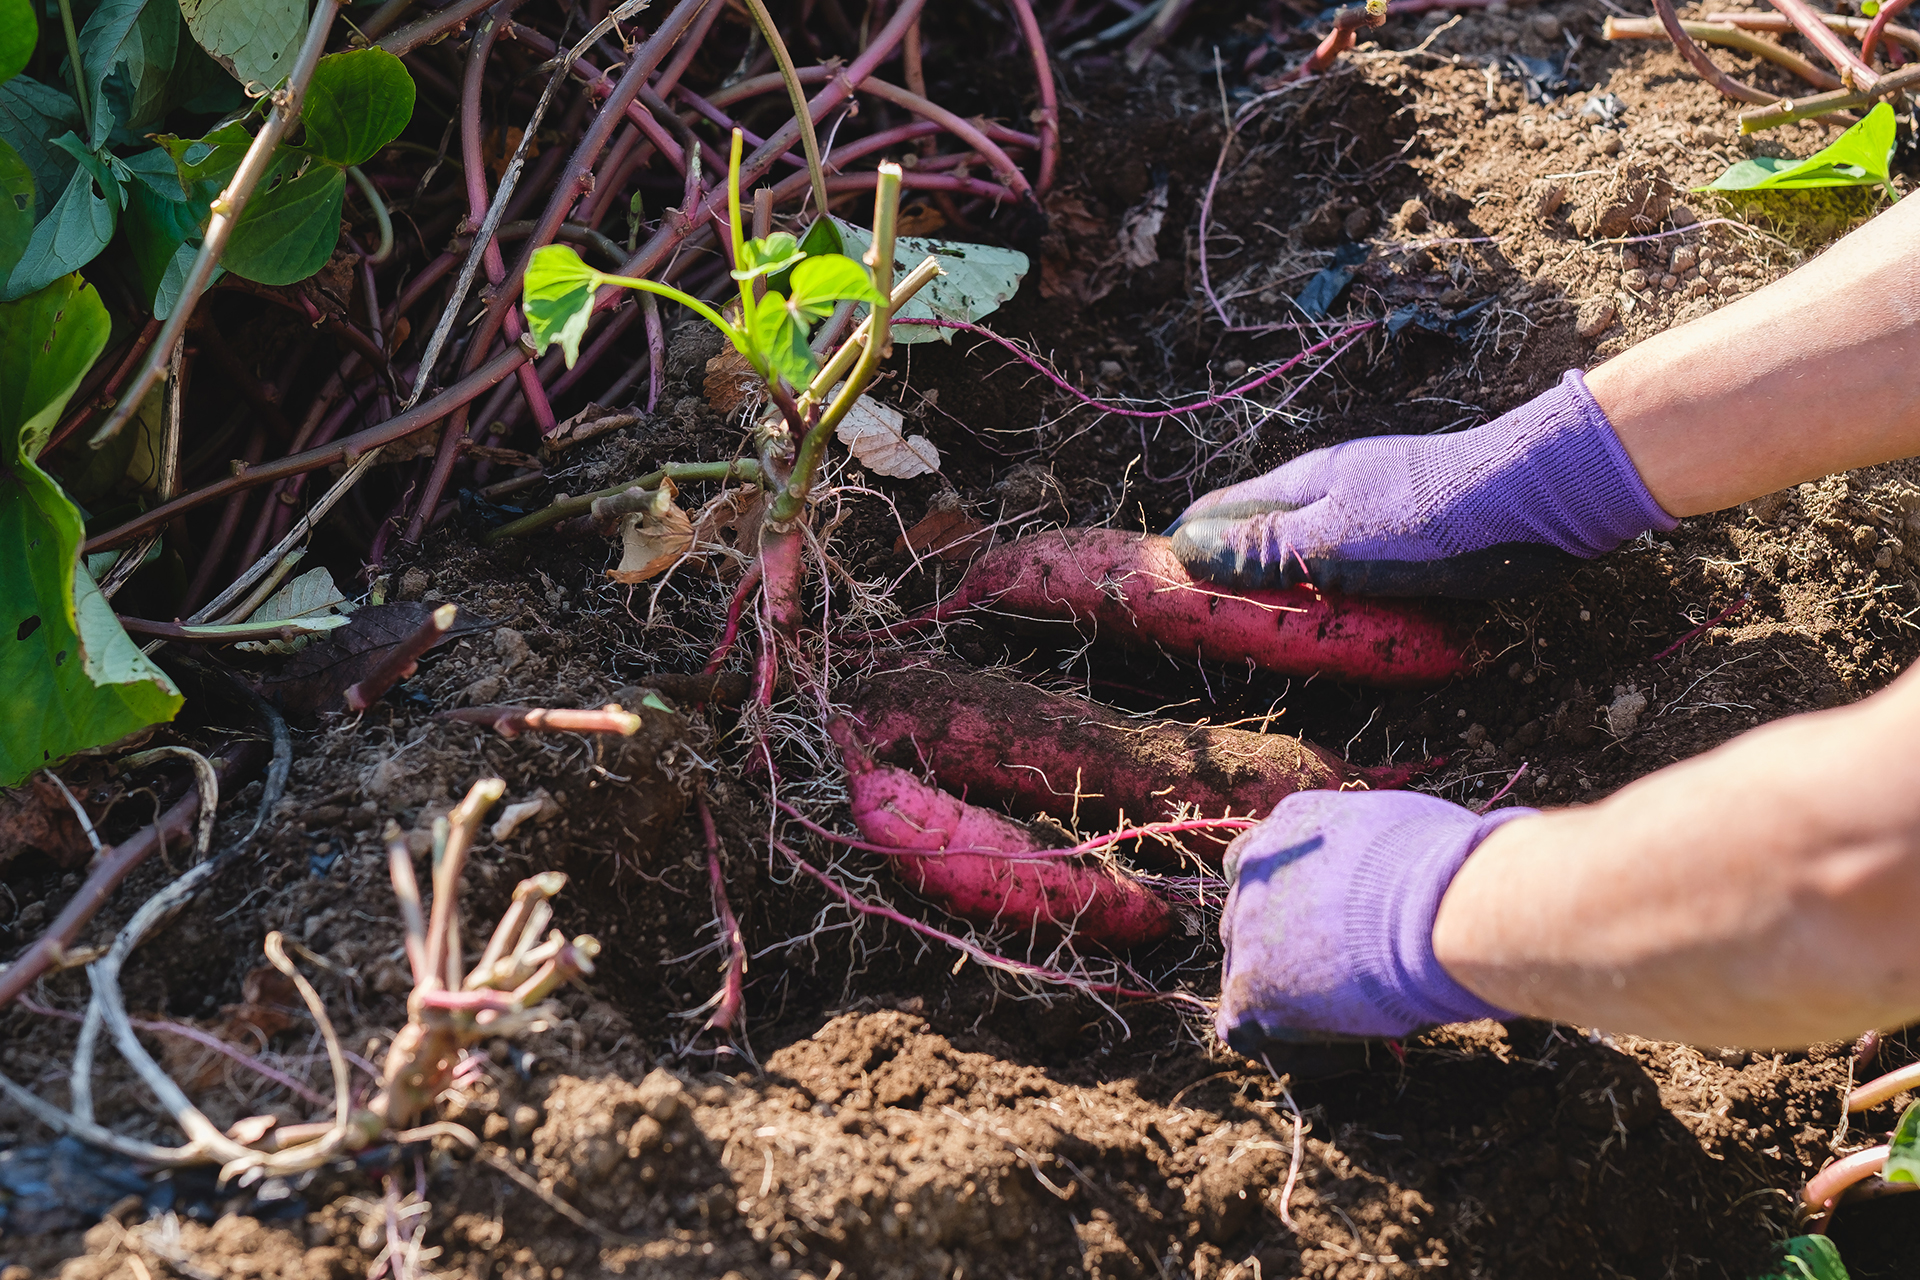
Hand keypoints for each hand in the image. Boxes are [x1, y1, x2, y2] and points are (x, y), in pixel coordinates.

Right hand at [1167, 371, 1674, 598]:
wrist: (1546, 494)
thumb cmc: (1437, 511)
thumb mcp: (1337, 536)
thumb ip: (1264, 546)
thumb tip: (1185, 550)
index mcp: (1302, 482)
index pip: (1218, 513)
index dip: (1183, 547)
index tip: (1150, 586)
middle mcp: (1330, 490)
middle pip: (1259, 535)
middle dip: (1229, 576)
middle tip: (1200, 624)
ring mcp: (1371, 511)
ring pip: (1306, 557)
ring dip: (1285, 594)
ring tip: (1259, 636)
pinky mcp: (1412, 538)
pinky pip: (1352, 574)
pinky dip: (1334, 601)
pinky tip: (1336, 627)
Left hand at [1217, 790, 1533, 1048]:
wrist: (1443, 908)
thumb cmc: (1455, 869)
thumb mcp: (1410, 831)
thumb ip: (1380, 851)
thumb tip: (1413, 870)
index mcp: (1294, 825)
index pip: (1271, 863)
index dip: (1300, 901)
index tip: (1340, 929)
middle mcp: (1256, 870)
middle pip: (1254, 919)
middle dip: (1298, 953)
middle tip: (1359, 982)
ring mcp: (1246, 928)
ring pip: (1249, 973)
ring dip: (1298, 1002)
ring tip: (1368, 1023)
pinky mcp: (1250, 989)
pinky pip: (1245, 1030)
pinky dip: (1295, 1049)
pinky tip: (1352, 1055)